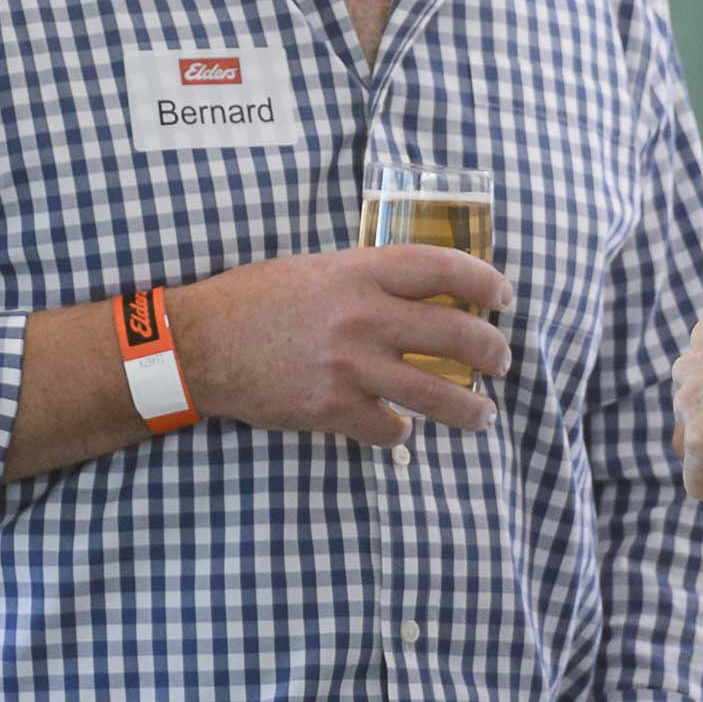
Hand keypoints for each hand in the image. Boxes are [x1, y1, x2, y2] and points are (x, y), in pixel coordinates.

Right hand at [169, 245, 512, 446]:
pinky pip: (389, 428)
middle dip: (492, 352)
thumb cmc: (250, 300)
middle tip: (501, 361)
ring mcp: (351, 365)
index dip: (484, 282)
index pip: (443, 269)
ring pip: (436, 393)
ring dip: (470, 409)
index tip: (502, 296)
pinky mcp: (333, 408)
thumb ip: (362, 279)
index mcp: (359, 272)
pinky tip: (399, 429)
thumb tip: (411, 296)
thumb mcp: (312, 270)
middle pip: (456, 334)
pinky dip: (399, 431)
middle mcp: (364, 316)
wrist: (199, 344)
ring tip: (483, 416)